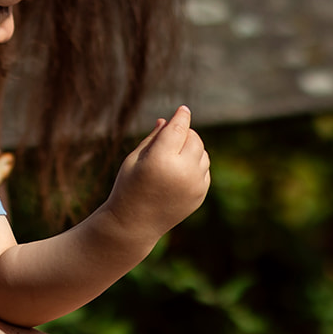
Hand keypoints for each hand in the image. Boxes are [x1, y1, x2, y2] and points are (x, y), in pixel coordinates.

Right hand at [104, 105, 210, 239]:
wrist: (134, 224)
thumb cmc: (128, 187)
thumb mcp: (134, 159)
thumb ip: (153, 138)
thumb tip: (169, 120)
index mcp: (161, 160)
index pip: (179, 128)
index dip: (181, 116)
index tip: (183, 109)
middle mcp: (182, 172)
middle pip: (194, 139)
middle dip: (185, 133)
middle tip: (172, 136)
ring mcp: (194, 185)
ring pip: (202, 154)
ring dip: (192, 149)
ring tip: (173, 156)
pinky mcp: (199, 195)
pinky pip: (204, 170)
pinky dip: (195, 165)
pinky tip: (178, 172)